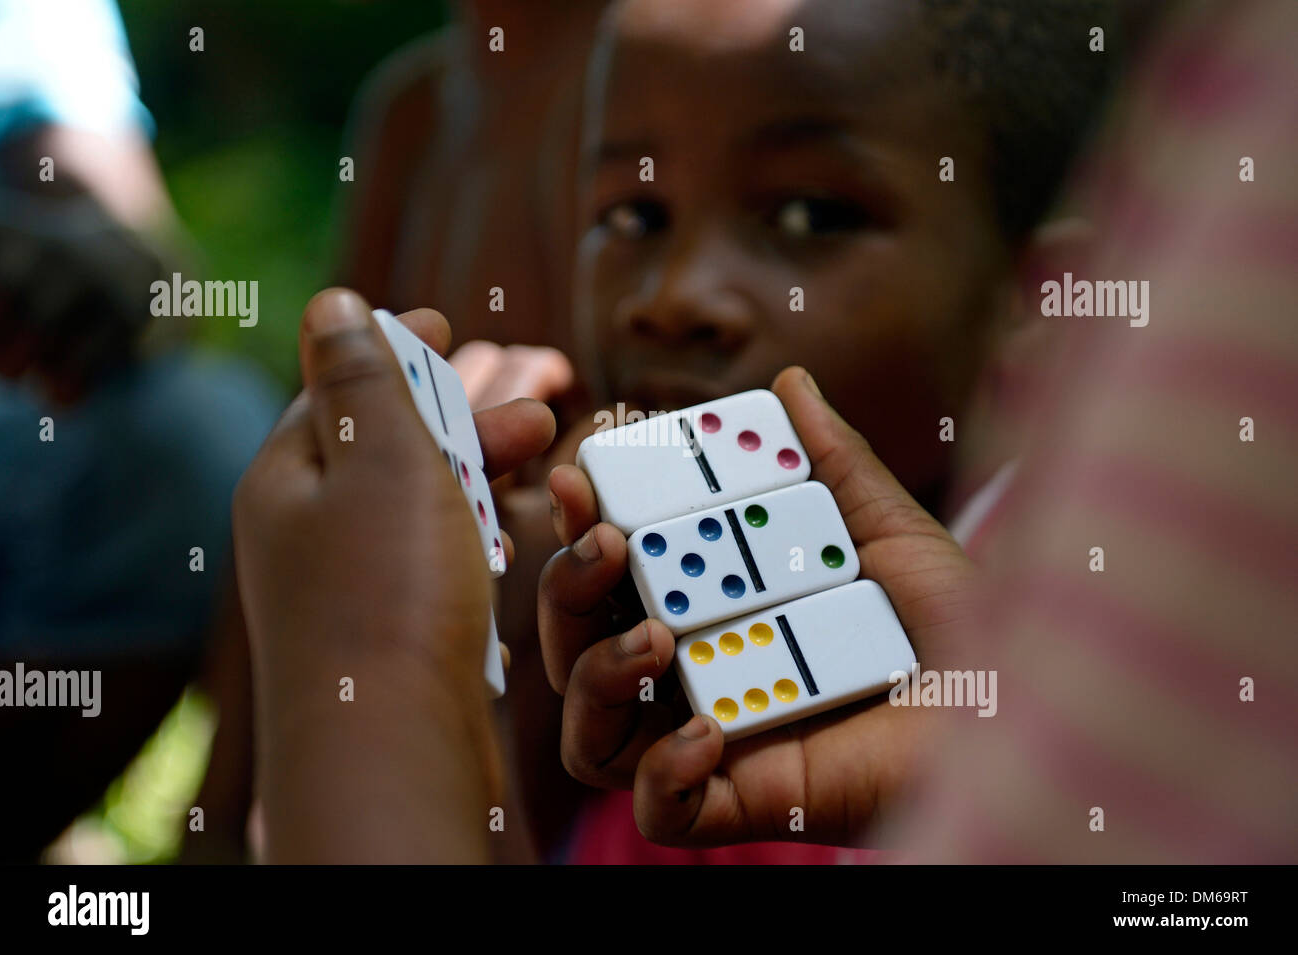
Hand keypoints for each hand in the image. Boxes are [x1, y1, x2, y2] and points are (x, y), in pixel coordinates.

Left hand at [232, 289, 553, 860]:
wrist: (391, 746)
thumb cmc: (389, 594)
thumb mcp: (381, 458)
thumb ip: (363, 377)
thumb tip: (329, 304)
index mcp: (288, 479)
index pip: (340, 389)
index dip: (396, 350)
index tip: (447, 323)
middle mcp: (306, 532)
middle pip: (390, 445)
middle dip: (465, 411)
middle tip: (543, 397)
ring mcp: (345, 588)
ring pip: (418, 503)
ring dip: (480, 467)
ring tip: (544, 449)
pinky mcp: (388, 635)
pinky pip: (431, 559)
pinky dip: (473, 530)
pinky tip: (510, 535)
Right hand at [538, 367, 976, 846]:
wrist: (1015, 715)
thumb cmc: (955, 626)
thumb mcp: (888, 533)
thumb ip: (833, 463)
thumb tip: (792, 382)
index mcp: (713, 605)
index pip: (616, 567)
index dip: (582, 521)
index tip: (581, 472)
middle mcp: (694, 672)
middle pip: (577, 643)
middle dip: (565, 586)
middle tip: (603, 541)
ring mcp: (709, 741)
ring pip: (589, 731)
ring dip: (595, 674)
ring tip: (652, 638)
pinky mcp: (738, 804)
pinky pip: (656, 808)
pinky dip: (660, 774)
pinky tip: (706, 732)